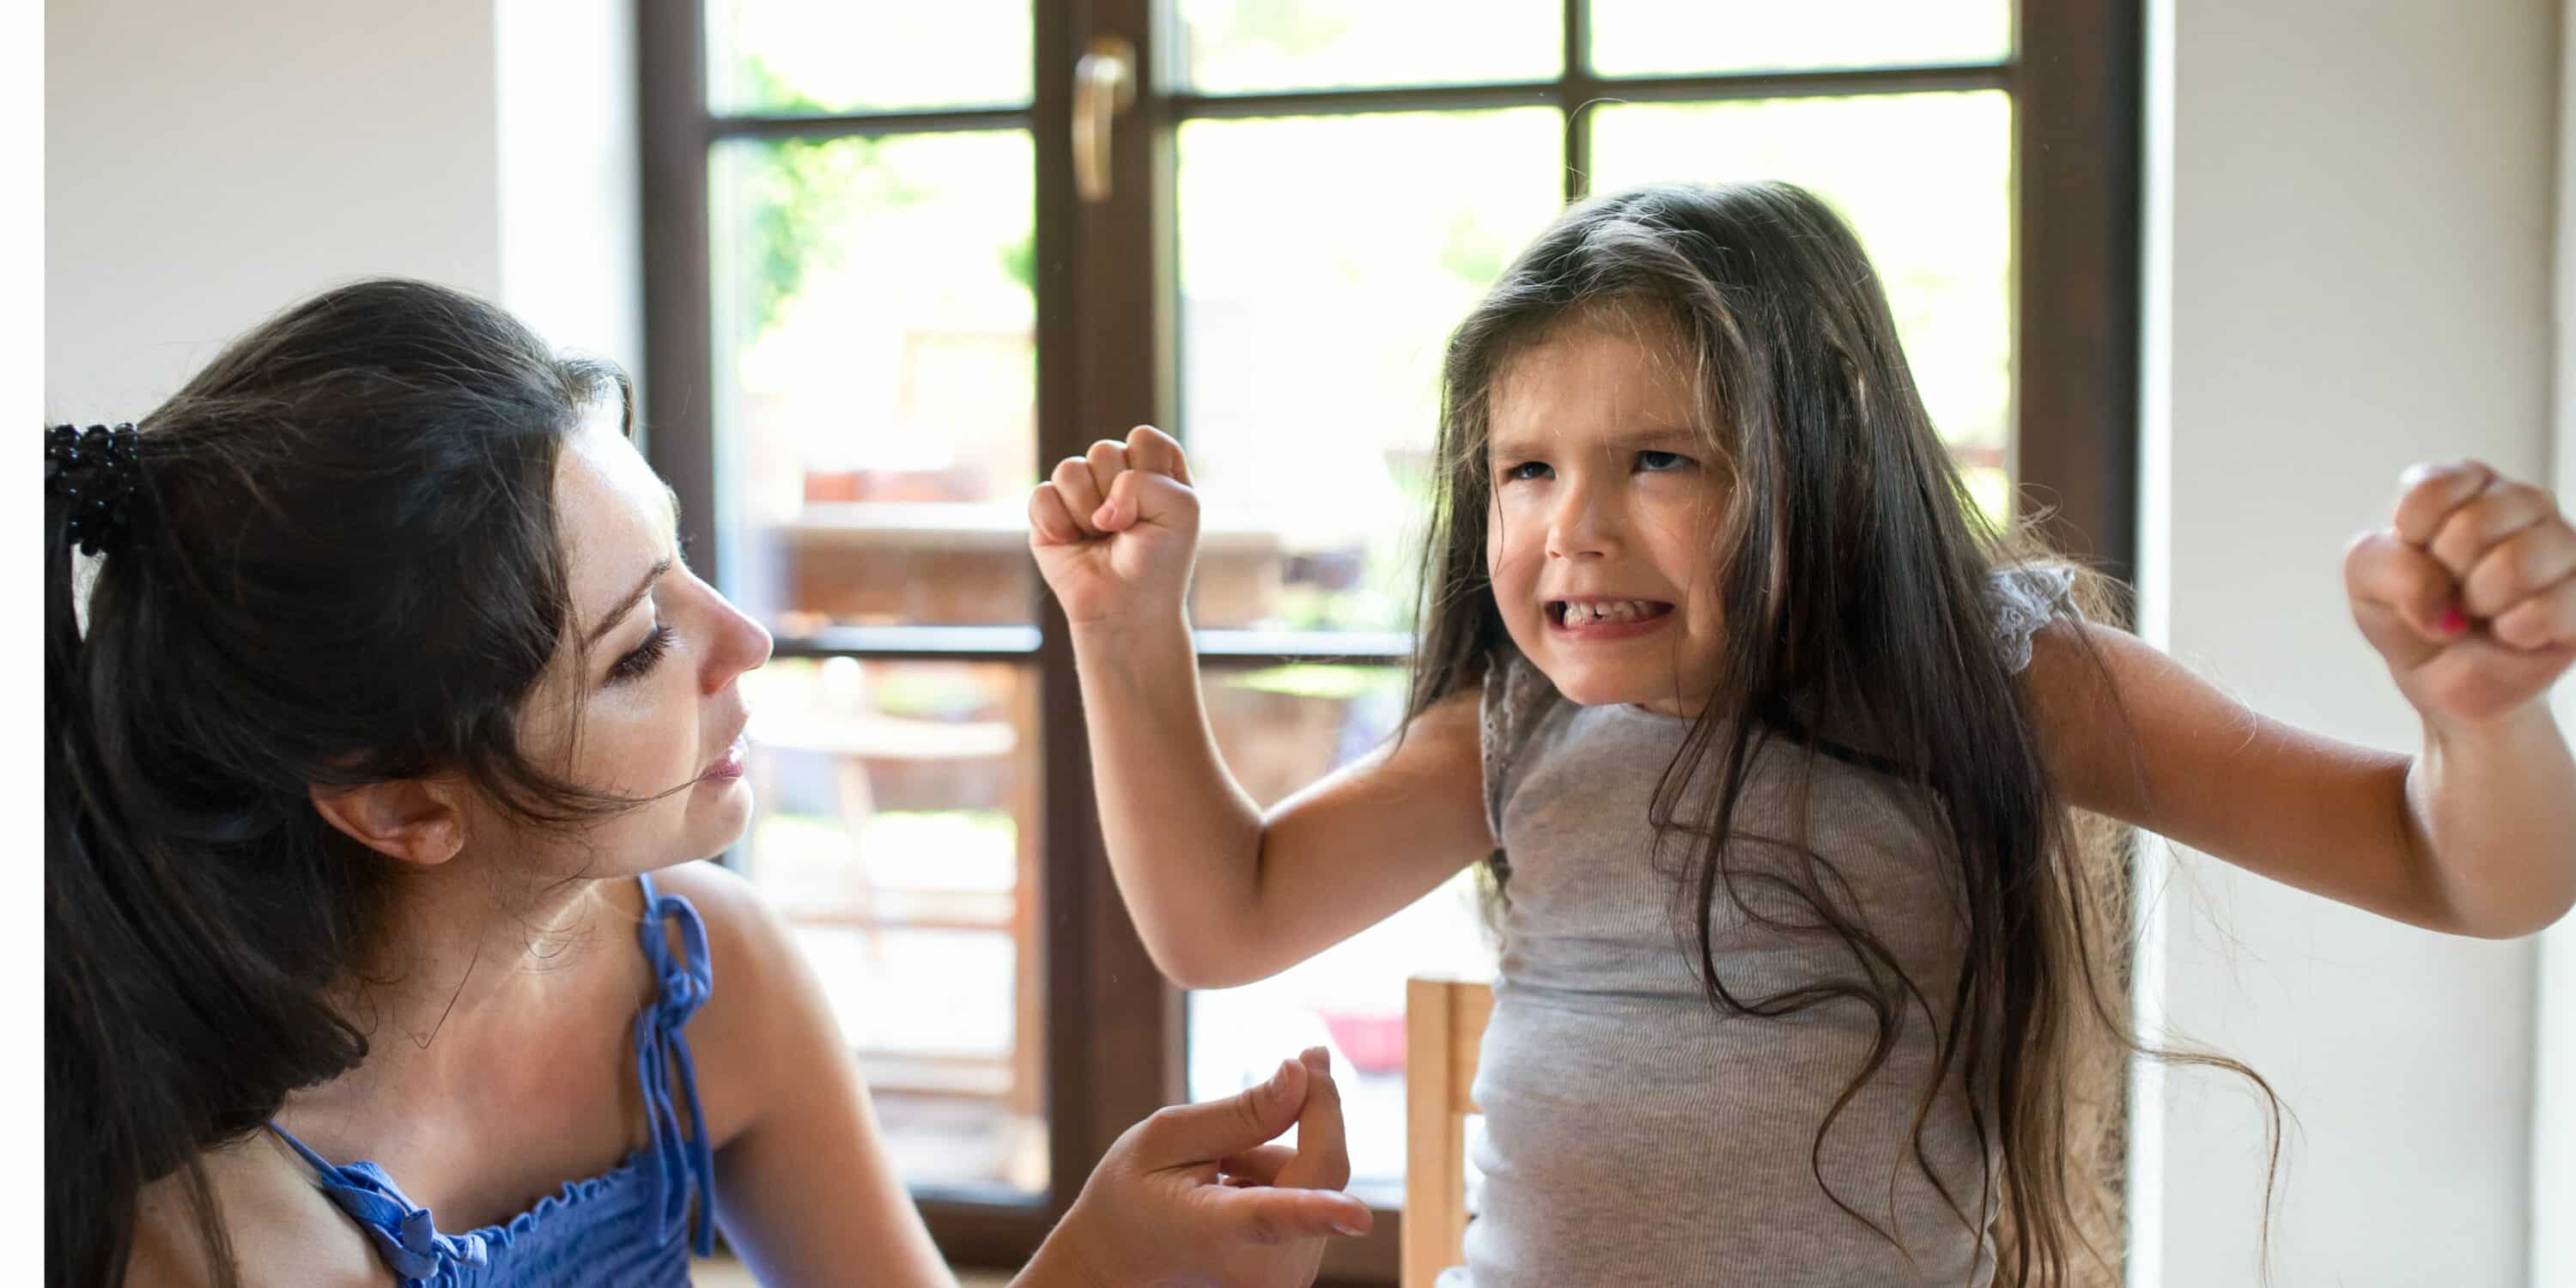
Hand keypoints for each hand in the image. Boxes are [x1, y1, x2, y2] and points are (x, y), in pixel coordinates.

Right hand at [1028, 425, 1200, 630]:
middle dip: (1117, 496)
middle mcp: (1116, 472)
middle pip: (1104, 450)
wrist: (1127, 610)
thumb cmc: (1160, 562)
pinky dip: (1058, 525)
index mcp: (1154, 466)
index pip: (1143, 438)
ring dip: (1087, 512)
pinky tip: (1073, 543)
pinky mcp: (1048, 511)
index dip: (1148, 471)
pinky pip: (1042, 495)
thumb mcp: (1181, 512)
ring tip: (1100, 537)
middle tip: (1127, 530)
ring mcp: (1080, 490)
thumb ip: (1148, 482)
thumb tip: (1099, 506)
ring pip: (1070, 470)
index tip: (1158, 508)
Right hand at [1043, 1048, 1368, 1287]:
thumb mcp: (1165, 1139)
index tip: (1358, 1216)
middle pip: (1320, 1169)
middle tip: (1248, 1100)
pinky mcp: (1298, 1277)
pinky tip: (1232, 1194)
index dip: (1319, 1212)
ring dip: (1277, 1158)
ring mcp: (1283, 1281)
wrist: (1118, 1265)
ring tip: (1214, 1174)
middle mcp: (1259, 1272)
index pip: (1271, 1219)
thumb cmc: (1130, 1198)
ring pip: (1318, 1179)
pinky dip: (1281, 1183)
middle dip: (1293, 1119)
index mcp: (1214, 1234)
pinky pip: (1315, 1201)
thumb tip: (1302, 1077)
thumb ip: (1240, 1112)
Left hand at [2346, 460, 2575, 726]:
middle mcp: (2521, 501)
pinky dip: (2513, 632)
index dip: (2410, 539)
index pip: (2430, 490)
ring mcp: (2563, 544)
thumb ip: (2386, 566)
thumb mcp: (2364, 580)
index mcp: (2464, 483)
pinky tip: (2511, 632)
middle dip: (2445, 577)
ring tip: (2481, 610)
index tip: (2416, 557)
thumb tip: (2444, 603)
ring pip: (2517, 563)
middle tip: (2451, 591)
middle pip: (2472, 527)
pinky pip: (2548, 608)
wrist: (2443, 676)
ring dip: (2480, 604)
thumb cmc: (2408, 612)